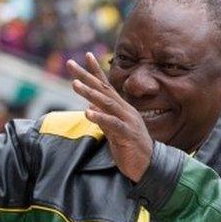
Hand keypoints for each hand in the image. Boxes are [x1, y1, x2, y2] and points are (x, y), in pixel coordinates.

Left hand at [67, 53, 152, 182]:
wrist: (150, 166)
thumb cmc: (131, 148)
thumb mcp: (114, 131)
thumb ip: (103, 117)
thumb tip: (90, 105)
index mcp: (121, 108)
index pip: (106, 85)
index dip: (95, 70)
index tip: (85, 56)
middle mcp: (125, 110)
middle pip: (104, 89)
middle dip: (86, 76)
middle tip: (70, 63)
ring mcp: (127, 121)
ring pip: (107, 103)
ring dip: (90, 93)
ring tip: (74, 84)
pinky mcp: (128, 134)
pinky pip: (112, 123)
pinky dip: (100, 117)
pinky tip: (87, 112)